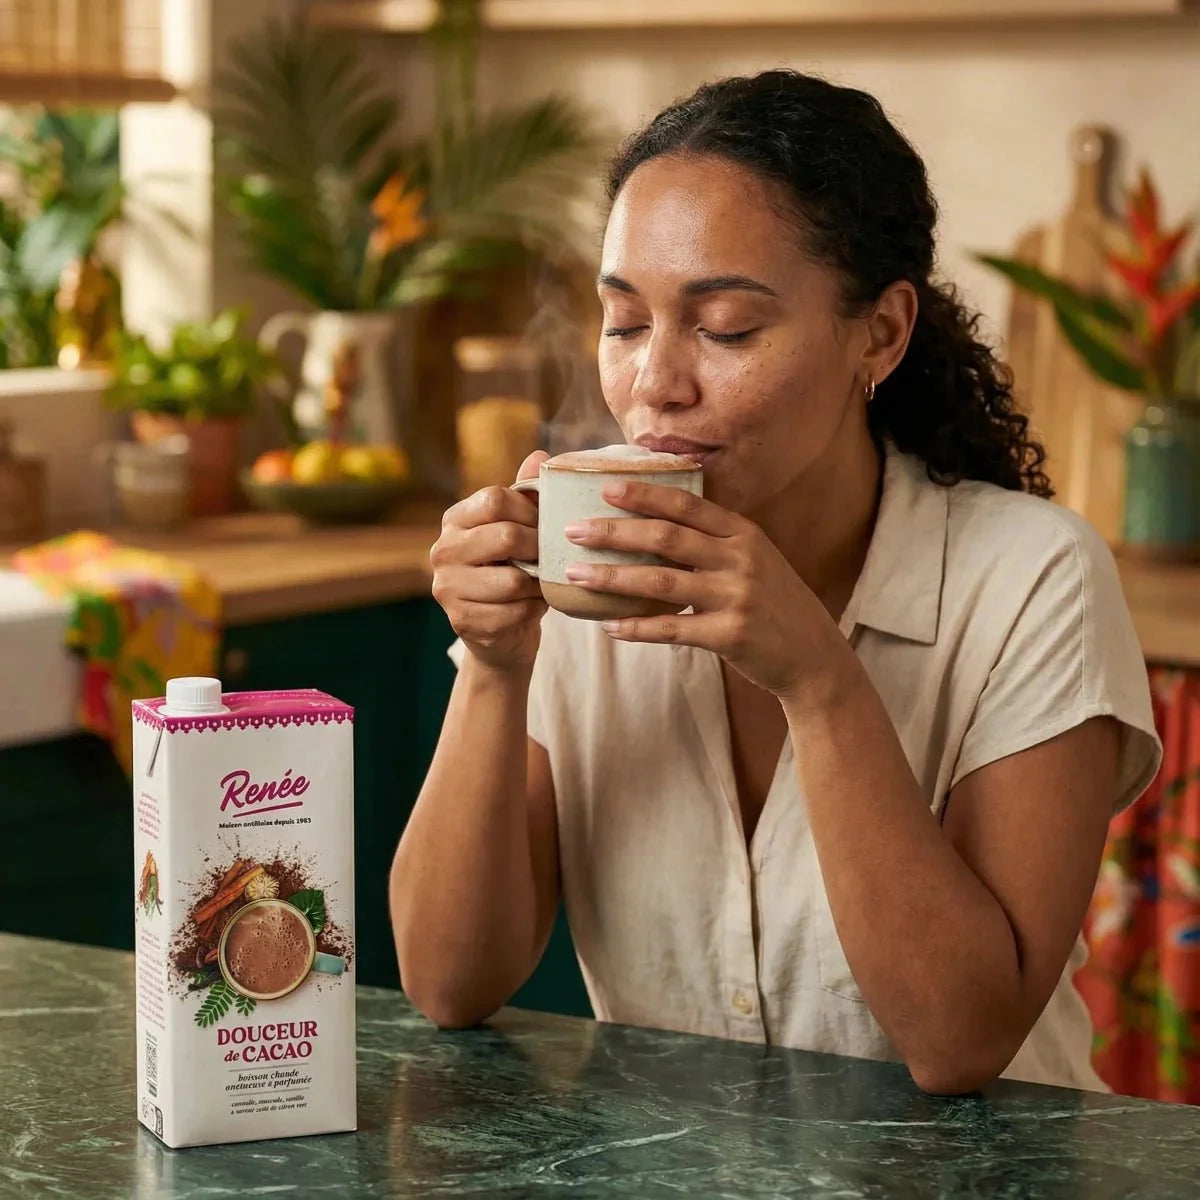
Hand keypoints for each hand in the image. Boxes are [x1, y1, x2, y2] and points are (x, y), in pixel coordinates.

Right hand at [429, 451, 547, 671]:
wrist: (501, 632)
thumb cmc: (514, 571)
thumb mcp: (519, 530)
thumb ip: (526, 495)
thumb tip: (541, 455)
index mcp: (455, 520)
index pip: (494, 499)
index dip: (531, 510)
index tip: (546, 524)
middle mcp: (443, 550)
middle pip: (504, 536)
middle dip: (538, 548)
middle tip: (551, 556)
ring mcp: (447, 587)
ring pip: (511, 580)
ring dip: (537, 584)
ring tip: (541, 583)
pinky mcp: (461, 620)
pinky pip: (513, 611)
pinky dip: (532, 611)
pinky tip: (530, 608)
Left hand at [562, 480, 845, 698]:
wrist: (813, 656)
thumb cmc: (772, 604)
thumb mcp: (754, 560)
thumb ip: (714, 541)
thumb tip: (655, 523)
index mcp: (743, 534)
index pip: (686, 505)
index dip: (644, 494)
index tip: (605, 489)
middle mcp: (740, 559)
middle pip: (665, 538)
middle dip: (614, 532)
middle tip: (573, 530)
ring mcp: (736, 597)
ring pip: (660, 582)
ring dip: (612, 578)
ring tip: (575, 576)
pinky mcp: (729, 635)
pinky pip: (671, 629)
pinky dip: (637, 628)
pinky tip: (609, 627)